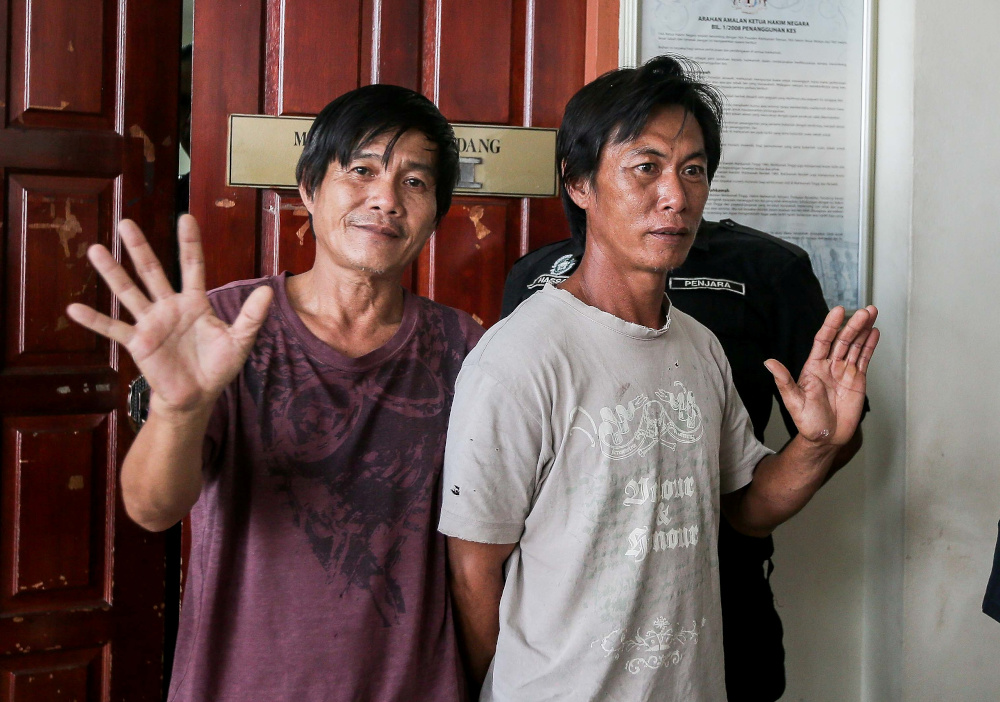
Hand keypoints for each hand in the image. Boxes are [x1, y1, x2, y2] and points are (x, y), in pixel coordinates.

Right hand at [67, 215, 272, 418]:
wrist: (197, 396)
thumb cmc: (218, 367)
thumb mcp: (240, 341)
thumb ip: (252, 316)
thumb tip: (269, 290)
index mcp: (195, 302)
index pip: (192, 266)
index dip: (189, 243)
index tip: (185, 217)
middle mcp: (169, 307)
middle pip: (152, 271)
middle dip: (140, 248)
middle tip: (126, 222)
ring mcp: (151, 323)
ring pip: (129, 292)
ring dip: (112, 273)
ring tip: (95, 249)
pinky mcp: (138, 343)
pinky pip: (114, 329)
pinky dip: (95, 320)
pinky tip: (74, 308)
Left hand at [764, 305, 878, 446]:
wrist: (826, 438)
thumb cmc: (807, 422)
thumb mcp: (793, 401)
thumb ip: (784, 381)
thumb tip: (769, 363)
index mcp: (813, 367)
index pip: (823, 341)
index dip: (831, 325)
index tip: (838, 311)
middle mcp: (829, 366)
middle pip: (843, 340)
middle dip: (853, 325)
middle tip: (865, 311)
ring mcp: (844, 371)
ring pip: (855, 346)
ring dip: (863, 330)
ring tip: (872, 313)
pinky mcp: (857, 380)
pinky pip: (864, 358)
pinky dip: (870, 345)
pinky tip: (874, 332)